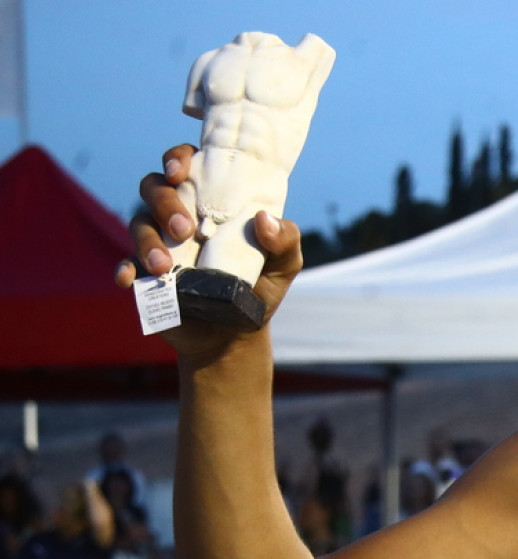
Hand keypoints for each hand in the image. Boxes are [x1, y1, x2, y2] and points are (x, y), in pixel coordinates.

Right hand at [116, 145, 304, 366]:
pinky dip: (125, 269)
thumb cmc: (261, 288)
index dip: (177, 158)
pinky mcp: (144, 273)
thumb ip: (285, 241)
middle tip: (185, 228)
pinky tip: (130, 279)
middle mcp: (178, 215)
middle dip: (164, 201)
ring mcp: (158, 242)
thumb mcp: (284, 266)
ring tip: (165, 266)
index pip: (187, 165)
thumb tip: (264, 219)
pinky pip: (125, 264)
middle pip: (154, 187)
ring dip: (147, 240)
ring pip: (138, 223)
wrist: (236, 334)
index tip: (179, 170)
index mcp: (211, 202)